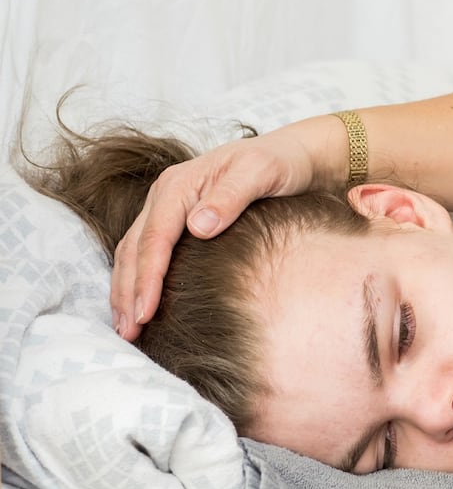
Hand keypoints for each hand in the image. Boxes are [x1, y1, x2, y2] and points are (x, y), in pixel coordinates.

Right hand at [111, 123, 329, 339]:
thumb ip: (230, 197)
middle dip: (127, 292)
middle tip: (128, 333)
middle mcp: (166, 196)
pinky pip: (147, 252)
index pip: (155, 238)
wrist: (290, 155)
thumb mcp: (260, 173)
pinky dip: (138, 281)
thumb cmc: (278, 163)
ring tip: (126, 329)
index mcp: (179, 186)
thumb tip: (198, 227)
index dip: (147, 278)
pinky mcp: (177, 221)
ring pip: (133, 253)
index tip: (145, 313)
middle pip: (135, 249)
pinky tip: (140, 306)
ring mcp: (168, 209)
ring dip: (125, 291)